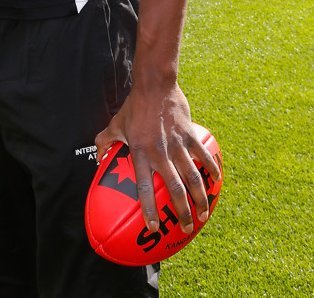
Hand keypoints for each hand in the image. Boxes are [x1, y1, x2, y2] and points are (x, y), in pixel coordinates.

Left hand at [95, 82, 220, 234]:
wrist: (154, 84)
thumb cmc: (133, 106)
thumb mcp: (116, 124)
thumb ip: (104, 142)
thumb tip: (97, 158)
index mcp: (140, 153)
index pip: (145, 187)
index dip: (149, 209)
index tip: (154, 228)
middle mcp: (160, 152)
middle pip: (175, 189)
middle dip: (183, 213)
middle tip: (187, 228)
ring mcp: (177, 144)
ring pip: (193, 178)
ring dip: (200, 199)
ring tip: (203, 215)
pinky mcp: (190, 135)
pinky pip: (204, 157)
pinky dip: (212, 171)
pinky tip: (216, 182)